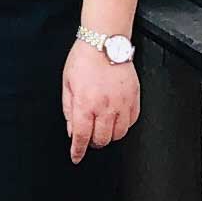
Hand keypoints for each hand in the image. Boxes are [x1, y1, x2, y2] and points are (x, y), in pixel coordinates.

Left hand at [63, 39, 140, 161]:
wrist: (104, 43)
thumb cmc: (83, 60)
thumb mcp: (67, 85)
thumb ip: (69, 110)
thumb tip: (72, 130)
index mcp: (85, 103)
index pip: (82, 136)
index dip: (78, 150)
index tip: (76, 157)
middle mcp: (105, 107)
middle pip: (102, 139)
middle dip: (93, 142)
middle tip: (88, 137)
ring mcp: (122, 104)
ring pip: (118, 134)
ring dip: (109, 136)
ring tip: (102, 128)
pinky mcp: (134, 99)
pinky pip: (131, 122)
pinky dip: (123, 126)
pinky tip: (115, 120)